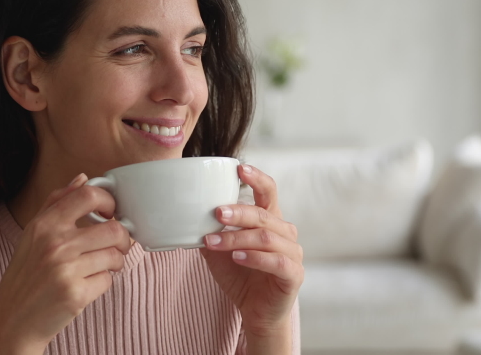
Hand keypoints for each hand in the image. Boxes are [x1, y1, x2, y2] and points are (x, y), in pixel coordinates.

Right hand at [0, 174, 131, 353]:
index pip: (88, 195)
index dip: (109, 200)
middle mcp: (54, 244)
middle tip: (117, 244)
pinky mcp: (76, 295)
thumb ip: (57, 202)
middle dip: (123, 238)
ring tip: (102, 265)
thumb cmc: (26, 275)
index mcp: (44, 225)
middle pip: (114, 229)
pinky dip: (103, 282)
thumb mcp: (32, 234)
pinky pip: (108, 280)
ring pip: (115, 255)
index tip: (112, 211)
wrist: (13, 321)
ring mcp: (65, 270)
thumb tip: (83, 178)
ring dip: (115, 261)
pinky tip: (88, 284)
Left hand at [199, 164, 303, 337]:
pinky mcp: (294, 275)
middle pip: (263, 214)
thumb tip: (186, 215)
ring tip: (214, 242)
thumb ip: (211, 232)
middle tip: (216, 213)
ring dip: (237, 238)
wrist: (256, 312)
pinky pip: (277, 262)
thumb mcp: (219, 252)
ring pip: (265, 237)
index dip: (257, 178)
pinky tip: (237, 257)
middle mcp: (285, 233)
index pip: (269, 191)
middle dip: (239, 212)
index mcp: (270, 220)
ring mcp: (292, 253)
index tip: (240, 168)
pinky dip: (255, 258)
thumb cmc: (240, 276)